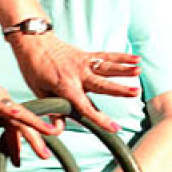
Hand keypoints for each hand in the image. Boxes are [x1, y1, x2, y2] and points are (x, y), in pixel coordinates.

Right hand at [0, 65, 62, 160]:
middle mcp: (2, 98)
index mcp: (0, 103)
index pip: (16, 125)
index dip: (21, 143)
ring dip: (31, 134)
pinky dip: (15, 114)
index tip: (24, 158)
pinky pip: (3, 107)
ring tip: (40, 149)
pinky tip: (23, 119)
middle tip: (45, 156)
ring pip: (18, 117)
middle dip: (36, 140)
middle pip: (23, 122)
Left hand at [9, 35, 139, 132]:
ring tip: (139, 71)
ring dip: (123, 70)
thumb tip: (58, 131)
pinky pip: (106, 56)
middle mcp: (77, 74)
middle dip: (118, 90)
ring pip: (106, 67)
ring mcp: (83, 63)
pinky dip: (121, 58)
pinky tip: (136, 59)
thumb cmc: (33, 68)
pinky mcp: (86, 55)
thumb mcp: (38, 92)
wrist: (33, 40)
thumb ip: (52, 111)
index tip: (115, 128)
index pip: (85, 106)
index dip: (100, 119)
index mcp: (65, 86)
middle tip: (135, 93)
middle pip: (101, 84)